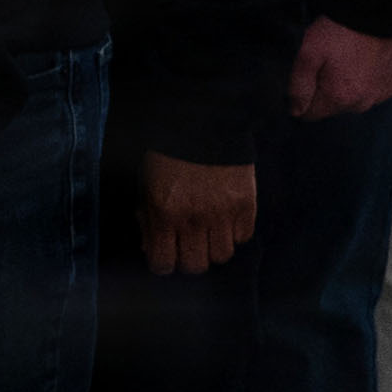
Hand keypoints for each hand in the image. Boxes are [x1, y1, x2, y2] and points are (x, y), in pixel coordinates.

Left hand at [136, 152, 257, 274]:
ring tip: (208, 231)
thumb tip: (150, 248)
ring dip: (214, 247)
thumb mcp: (145, 186)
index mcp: (163, 214)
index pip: (163, 264)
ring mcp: (223, 213)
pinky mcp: (246, 204)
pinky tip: (225, 218)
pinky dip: (234, 232)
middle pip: (195, 266)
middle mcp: (194, 218)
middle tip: (188, 245)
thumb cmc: (169, 157)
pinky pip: (243, 236)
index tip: (166, 255)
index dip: (163, 263)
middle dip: (189, 259)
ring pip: (222, 255)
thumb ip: (147, 220)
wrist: (204, 125)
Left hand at [287, 15, 391, 119]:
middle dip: (324, 91)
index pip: (310, 114)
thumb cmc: (338, 33)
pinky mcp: (391, 86)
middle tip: (326, 65)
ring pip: (351, 102)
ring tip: (345, 63)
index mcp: (338, 98)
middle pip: (331, 108)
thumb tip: (295, 112)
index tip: (306, 78)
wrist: (374, 14)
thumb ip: (299, 87)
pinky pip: (370, 93)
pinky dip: (364, 83)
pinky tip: (362, 64)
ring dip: (345, 88)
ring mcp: (379, 96)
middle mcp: (361, 104)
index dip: (302, 97)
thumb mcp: (308, 55)